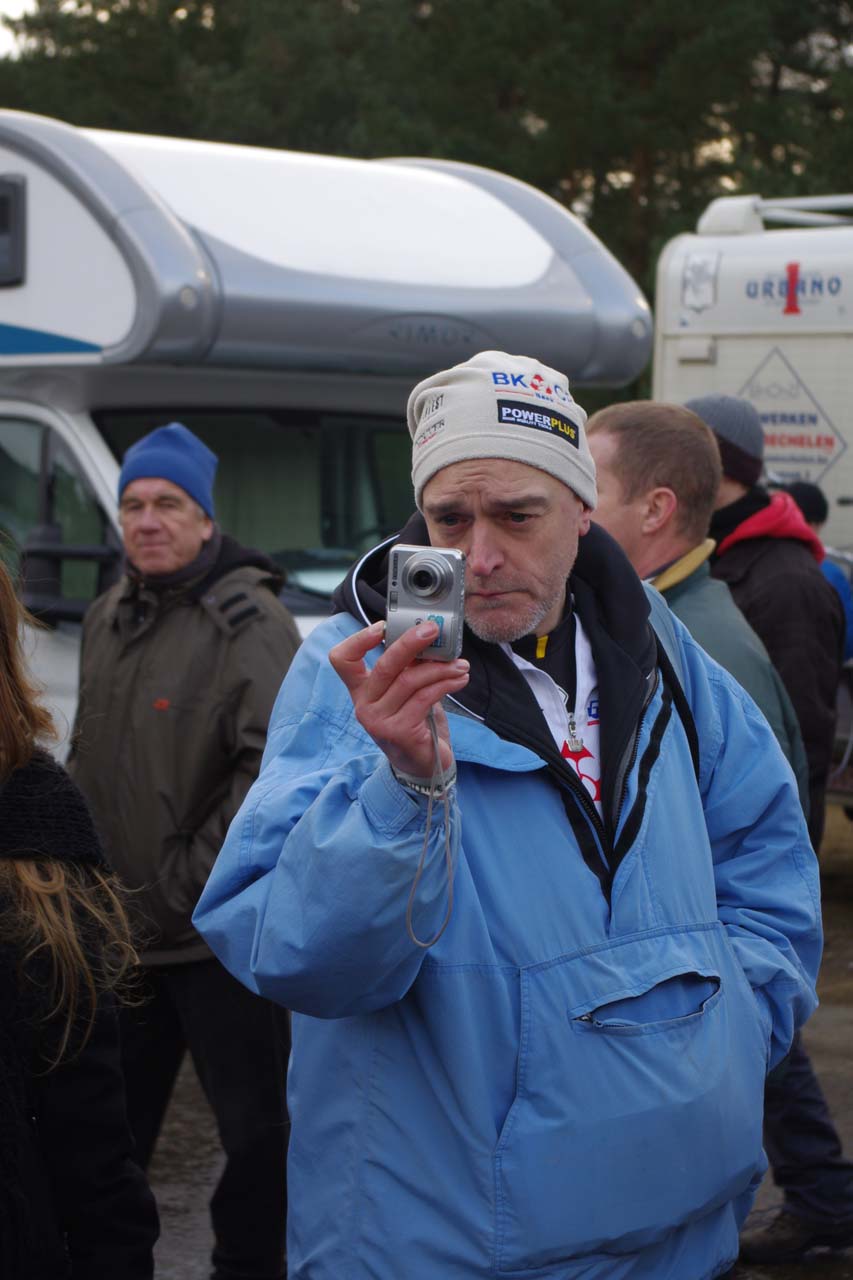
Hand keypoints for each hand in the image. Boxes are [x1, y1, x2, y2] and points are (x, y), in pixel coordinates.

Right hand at [329, 620, 469, 778]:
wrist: (424, 765)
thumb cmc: (416, 723)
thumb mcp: (407, 692)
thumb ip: (409, 668)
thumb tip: (428, 638)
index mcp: (361, 691)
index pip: (342, 660)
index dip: (357, 640)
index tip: (382, 626)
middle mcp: (364, 706)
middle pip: (384, 665)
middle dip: (410, 643)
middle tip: (434, 630)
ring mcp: (378, 721)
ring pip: (410, 680)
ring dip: (440, 668)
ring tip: (460, 664)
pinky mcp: (398, 732)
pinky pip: (424, 698)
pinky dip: (446, 684)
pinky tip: (460, 679)